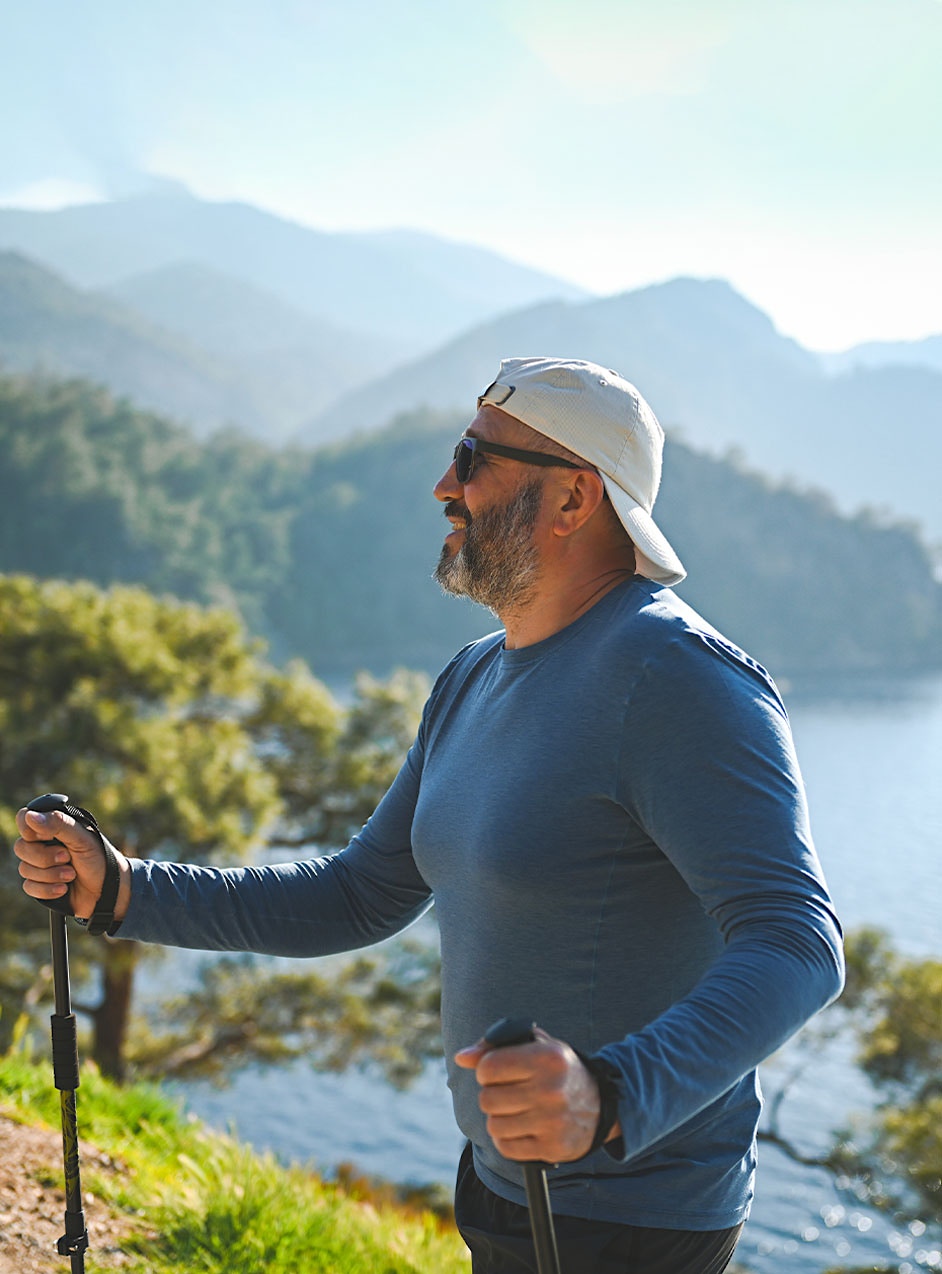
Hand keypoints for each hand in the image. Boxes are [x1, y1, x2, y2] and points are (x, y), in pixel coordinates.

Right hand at [14, 806, 130, 922]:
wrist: (108, 889)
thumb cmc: (99, 858)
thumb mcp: (82, 838)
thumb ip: (58, 824)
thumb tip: (31, 816)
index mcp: (52, 828)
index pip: (24, 818)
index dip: (28, 828)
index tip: (43, 836)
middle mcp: (42, 845)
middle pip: (21, 847)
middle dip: (45, 857)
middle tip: (67, 857)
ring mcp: (39, 865)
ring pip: (25, 869)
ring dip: (51, 874)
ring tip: (72, 875)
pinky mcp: (39, 885)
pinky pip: (29, 887)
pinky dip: (48, 889)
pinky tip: (64, 888)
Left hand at [455, 1026, 609, 1163]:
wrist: (601, 1105)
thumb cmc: (557, 1070)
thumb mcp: (534, 1046)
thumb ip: (494, 1047)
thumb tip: (461, 1058)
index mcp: (547, 1058)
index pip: (489, 1067)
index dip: (486, 1070)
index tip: (496, 1071)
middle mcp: (551, 1090)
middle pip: (487, 1099)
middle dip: (491, 1095)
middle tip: (508, 1092)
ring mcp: (553, 1122)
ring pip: (494, 1125)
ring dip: (499, 1118)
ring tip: (516, 1110)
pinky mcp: (552, 1148)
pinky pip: (506, 1147)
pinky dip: (507, 1139)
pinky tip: (521, 1128)